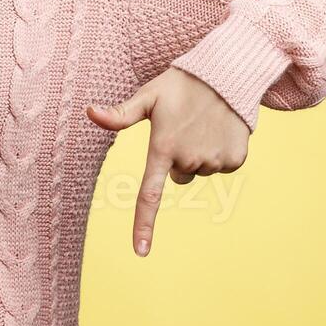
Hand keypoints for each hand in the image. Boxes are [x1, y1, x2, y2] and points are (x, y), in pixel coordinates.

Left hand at [86, 67, 250, 256]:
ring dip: (199, 153)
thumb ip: (120, 114)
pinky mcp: (235, 160)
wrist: (228, 73)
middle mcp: (188, 159)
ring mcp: (214, 161)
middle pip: (178, 176)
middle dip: (178, 157)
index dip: (144, 225)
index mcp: (163, 148)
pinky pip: (222, 166)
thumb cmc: (181, 84)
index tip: (140, 252)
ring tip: (203, 124)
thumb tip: (89, 112)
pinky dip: (220, 151)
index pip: (149, 195)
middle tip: (184, 128)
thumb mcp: (148, 96)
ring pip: (199, 170)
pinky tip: (220, 128)